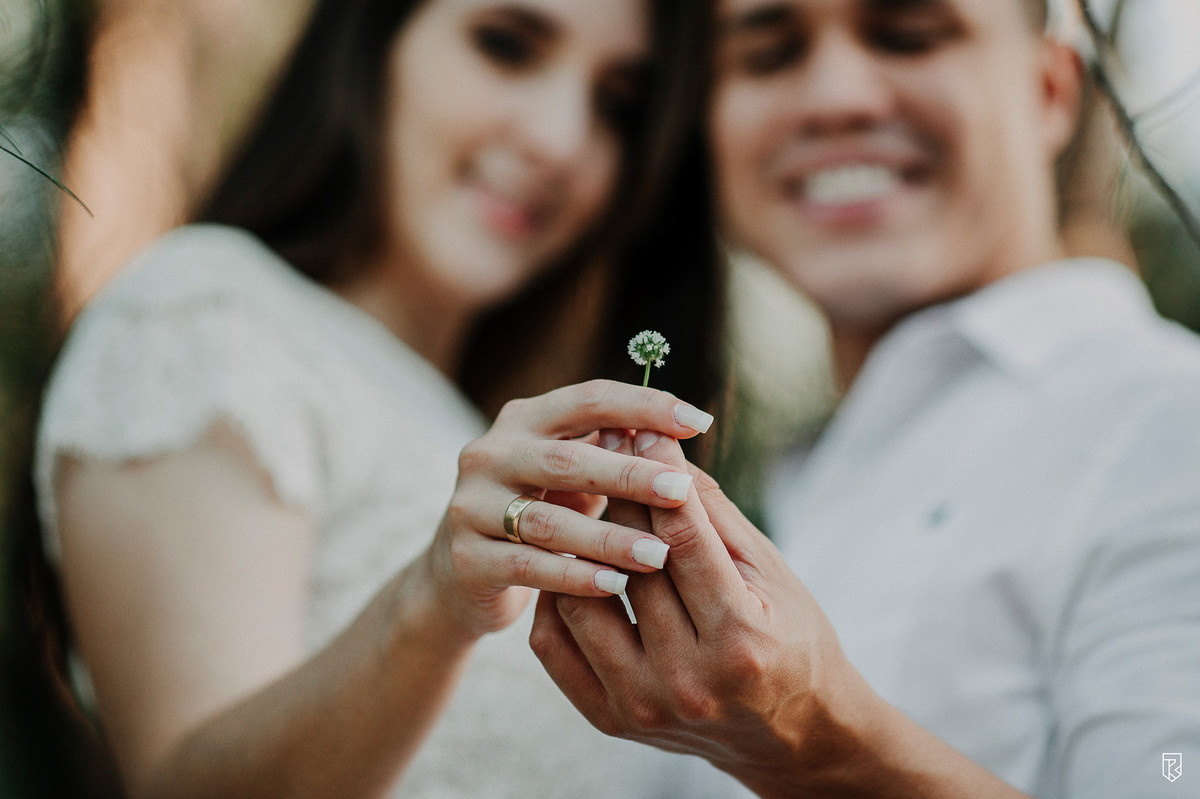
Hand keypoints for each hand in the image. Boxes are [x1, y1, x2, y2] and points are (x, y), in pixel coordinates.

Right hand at [423, 380, 713, 641]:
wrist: (458, 575)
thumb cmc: (537, 511)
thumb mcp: (570, 474)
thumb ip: (613, 449)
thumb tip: (682, 435)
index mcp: (524, 419)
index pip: (589, 400)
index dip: (645, 407)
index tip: (699, 423)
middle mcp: (490, 453)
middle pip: (566, 459)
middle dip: (630, 474)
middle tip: (682, 491)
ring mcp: (471, 505)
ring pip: (548, 521)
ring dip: (610, 537)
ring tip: (661, 555)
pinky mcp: (466, 558)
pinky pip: (528, 566)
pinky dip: (575, 575)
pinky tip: (616, 586)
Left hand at [530, 431, 860, 795]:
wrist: (790, 734)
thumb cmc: (791, 638)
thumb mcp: (770, 571)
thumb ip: (711, 513)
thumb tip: (659, 444)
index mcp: (739, 639)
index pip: (683, 539)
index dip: (658, 473)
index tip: (641, 427)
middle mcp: (688, 680)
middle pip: (629, 564)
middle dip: (618, 493)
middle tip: (605, 448)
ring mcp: (643, 705)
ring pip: (580, 601)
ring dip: (579, 543)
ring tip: (585, 503)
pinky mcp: (611, 719)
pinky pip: (555, 645)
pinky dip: (558, 595)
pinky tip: (574, 561)